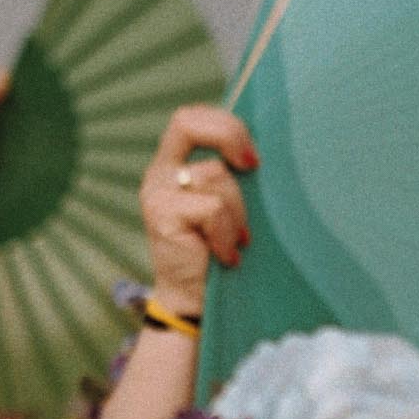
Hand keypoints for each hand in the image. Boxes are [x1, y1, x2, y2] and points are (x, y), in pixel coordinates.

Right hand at [139, 104, 255, 314]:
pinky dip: (227, 234)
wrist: (193, 300)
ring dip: (237, 212)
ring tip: (235, 240)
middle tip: (252, 166)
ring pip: (215, 176)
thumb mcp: (227, 204)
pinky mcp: (162, 216)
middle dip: (229, 136)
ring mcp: (156, 193)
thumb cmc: (218, 250)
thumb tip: (263, 152)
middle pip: (187, 123)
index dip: (223, 123)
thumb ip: (231, 174)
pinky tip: (226, 255)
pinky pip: (212, 209)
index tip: (251, 157)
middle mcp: (158, 173)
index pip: (188, 119)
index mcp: (173, 164)